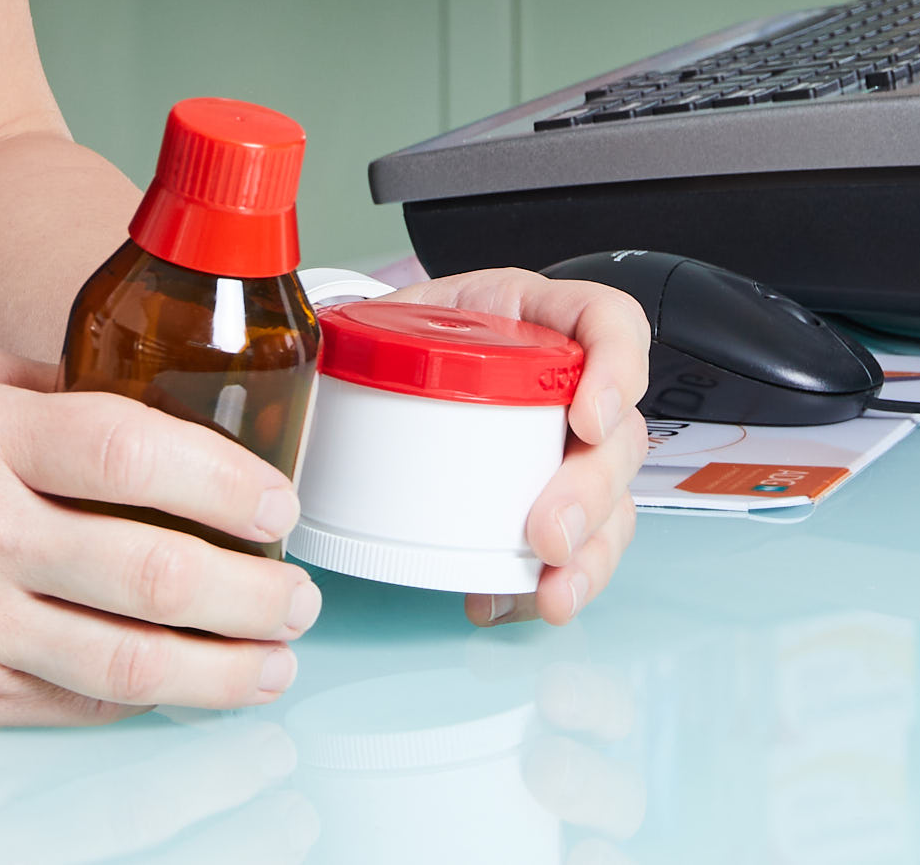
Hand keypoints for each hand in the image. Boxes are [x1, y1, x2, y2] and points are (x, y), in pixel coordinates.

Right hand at [0, 343, 324, 724]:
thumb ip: (58, 389)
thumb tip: (175, 412)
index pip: (132, 450)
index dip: (226, 481)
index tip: (278, 503)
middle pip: (153, 571)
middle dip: (254, 593)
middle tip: (298, 593)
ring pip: (130, 663)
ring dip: (226, 669)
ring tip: (275, 659)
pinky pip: (79, 704)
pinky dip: (150, 699)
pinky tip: (193, 684)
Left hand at [378, 269, 650, 627]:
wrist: (380, 374)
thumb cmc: (395, 339)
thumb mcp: (383, 318)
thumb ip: (350, 334)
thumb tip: (300, 376)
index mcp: (531, 318)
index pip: (608, 322)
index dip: (617, 367)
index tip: (586, 419)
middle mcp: (565, 383)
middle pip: (620, 432)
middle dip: (591, 492)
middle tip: (548, 535)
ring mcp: (566, 447)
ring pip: (614, 500)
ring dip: (591, 554)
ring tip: (550, 592)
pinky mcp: (550, 501)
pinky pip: (578, 549)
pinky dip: (547, 584)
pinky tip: (511, 601)